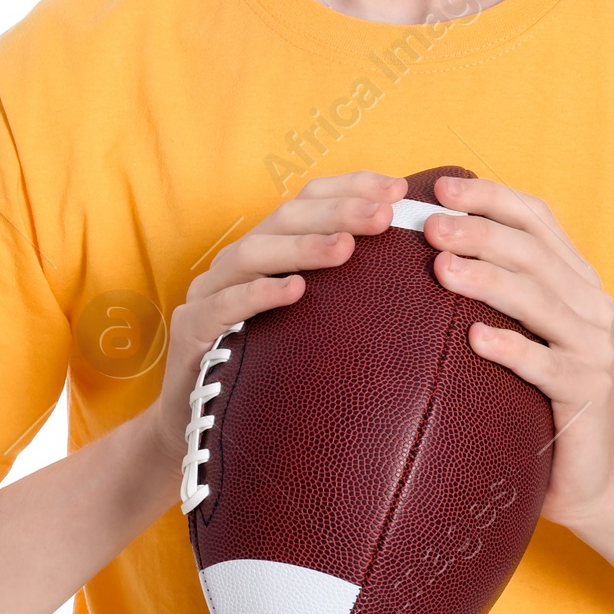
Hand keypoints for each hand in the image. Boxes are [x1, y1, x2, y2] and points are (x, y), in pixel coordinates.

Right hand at [144, 170, 408, 490]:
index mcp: (268, 250)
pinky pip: (222, 306)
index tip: (399, 189)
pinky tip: (294, 290)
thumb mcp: (314, 324)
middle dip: (337, 210)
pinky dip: (259, 294)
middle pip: (285, 218)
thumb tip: (423, 267)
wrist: (199, 426)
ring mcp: (209, 293)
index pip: (308, 200)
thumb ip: (351, 292)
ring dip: (302, 246)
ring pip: (253, 253)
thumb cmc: (269, 369)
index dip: (351, 187)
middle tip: (384, 214)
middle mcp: (237, 263)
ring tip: (347, 247)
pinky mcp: (190, 331)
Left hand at [422, 174, 613, 533]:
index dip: (491, 196)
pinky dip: (511, 348)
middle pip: (534, 251)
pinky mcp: (586, 394)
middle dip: (480, 231)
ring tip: (442, 268)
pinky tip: (475, 339)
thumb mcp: (525, 335)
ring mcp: (593, 349)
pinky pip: (546, 365)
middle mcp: (591, 305)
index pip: (537, 219)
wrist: (596, 477)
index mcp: (576, 281)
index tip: (441, 188)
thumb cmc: (542, 400)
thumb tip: (425, 250)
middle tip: (429, 226)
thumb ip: (496, 294)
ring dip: (488, 278)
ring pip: (539, 299)